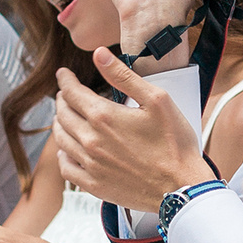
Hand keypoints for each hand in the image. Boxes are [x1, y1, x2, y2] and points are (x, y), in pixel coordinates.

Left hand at [52, 51, 209, 215]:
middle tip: (65, 94)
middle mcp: (91, 140)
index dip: (65, 80)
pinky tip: (67, 150)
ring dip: (60, 124)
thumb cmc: (175, 144)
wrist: (181, 186)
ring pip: (62, 139)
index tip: (63, 74)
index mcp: (104, 116)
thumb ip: (124, 76)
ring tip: (66, 117)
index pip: (71, 92)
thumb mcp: (157, 100)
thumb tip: (99, 55)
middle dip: (62, 100)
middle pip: (63, 114)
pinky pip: (66, 168)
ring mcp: (90, 164)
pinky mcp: (94, 185)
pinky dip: (62, 155)